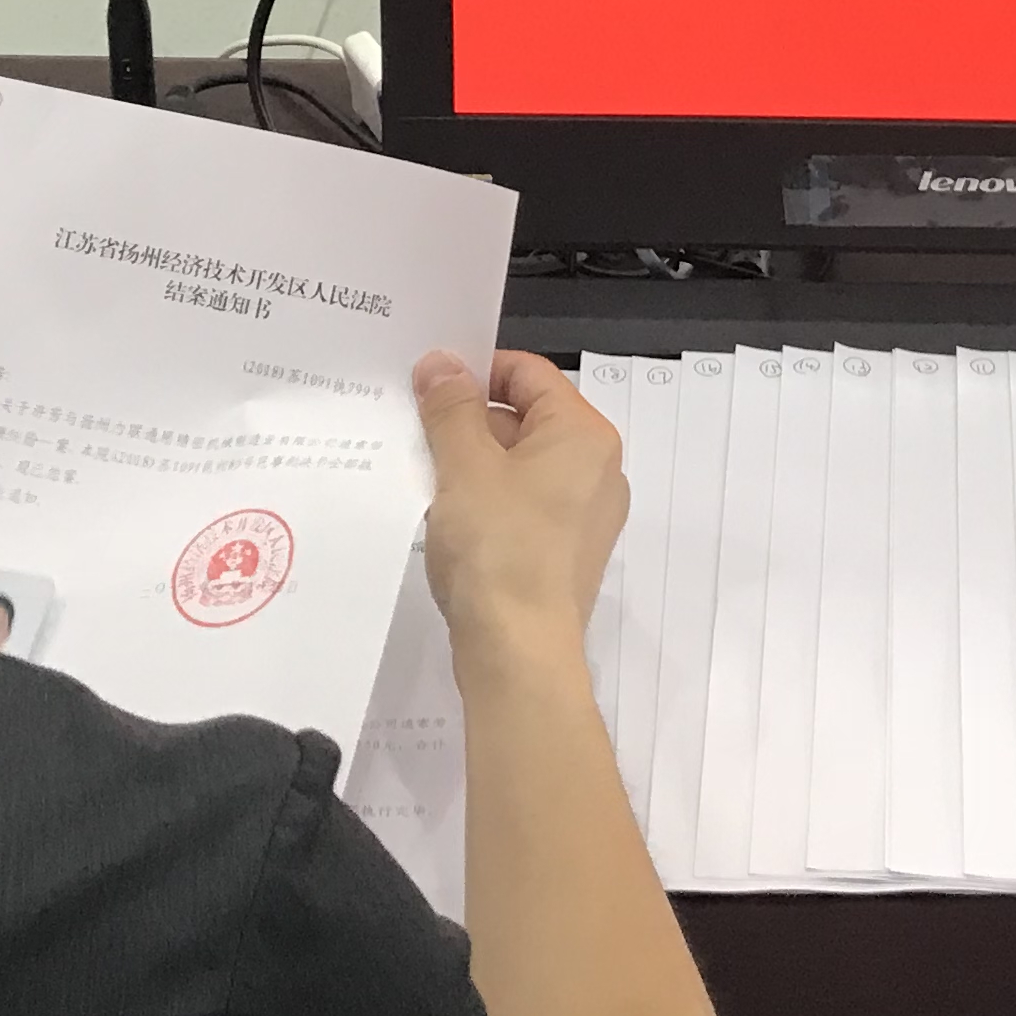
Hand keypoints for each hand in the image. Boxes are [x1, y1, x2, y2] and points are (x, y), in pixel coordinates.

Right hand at [418, 348, 624, 671]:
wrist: (518, 652)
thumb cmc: (499, 549)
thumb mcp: (464, 465)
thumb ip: (451, 407)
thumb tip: (442, 362)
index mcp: (584, 435)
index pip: (529, 374)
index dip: (477, 371)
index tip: (428, 386)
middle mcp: (597, 469)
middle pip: (526, 419)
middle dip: (469, 423)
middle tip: (417, 434)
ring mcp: (585, 516)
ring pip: (521, 466)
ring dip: (473, 466)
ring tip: (426, 479)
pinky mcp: (565, 554)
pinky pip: (524, 507)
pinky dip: (487, 504)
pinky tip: (448, 522)